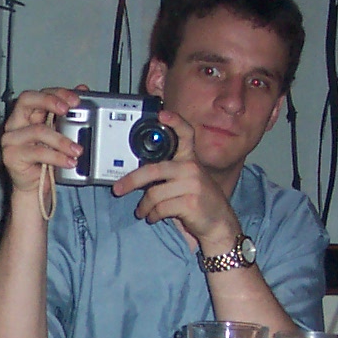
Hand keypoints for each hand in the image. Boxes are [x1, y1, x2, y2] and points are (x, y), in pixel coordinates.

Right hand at [0, 87, 83, 196]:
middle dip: (50, 101)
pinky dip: (57, 157)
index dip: (56, 93)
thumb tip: (82, 89)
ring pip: (38, 130)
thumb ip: (68, 111)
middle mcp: (16, 123)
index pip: (38, 93)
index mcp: (27, 114)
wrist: (34, 187)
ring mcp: (11, 139)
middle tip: (68, 110)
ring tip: (77, 150)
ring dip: (62, 140)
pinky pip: (37, 152)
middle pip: (27, 100)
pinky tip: (68, 161)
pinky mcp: (11, 155)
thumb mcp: (59, 132)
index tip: (75, 100)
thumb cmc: (44, 160)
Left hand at [111, 111, 239, 250]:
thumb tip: (138, 175)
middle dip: (132, 181)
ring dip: (144, 206)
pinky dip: (152, 215)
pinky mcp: (190, 202)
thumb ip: (169, 173)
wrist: (218, 223)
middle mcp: (191, 168)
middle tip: (118, 189)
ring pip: (154, 193)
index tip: (162, 115)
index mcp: (189, 159)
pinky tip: (154, 217)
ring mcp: (192, 185)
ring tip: (143, 211)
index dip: (175, 122)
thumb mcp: (187, 181)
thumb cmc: (198, 202)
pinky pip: (160, 208)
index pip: (185, 134)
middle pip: (154, 169)